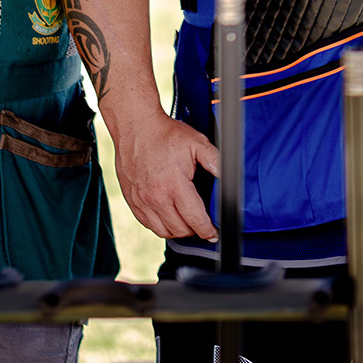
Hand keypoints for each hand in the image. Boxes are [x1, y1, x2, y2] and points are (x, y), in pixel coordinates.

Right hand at [107, 106, 220, 241]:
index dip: (207, 231)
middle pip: (180, 230)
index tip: (213, 234)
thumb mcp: (196, 143)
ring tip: (187, 222)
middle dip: (194, 230)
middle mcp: (156, 197)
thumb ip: (215, 160)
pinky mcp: (132, 201)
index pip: (194, 219)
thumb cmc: (166, 135)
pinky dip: (160, 225)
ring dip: (177, 231)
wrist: (136, 128)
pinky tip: (169, 216)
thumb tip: (230, 176)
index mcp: (174, 185)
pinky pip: (147, 224)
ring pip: (163, 232)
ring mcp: (142, 201)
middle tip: (202, 224)